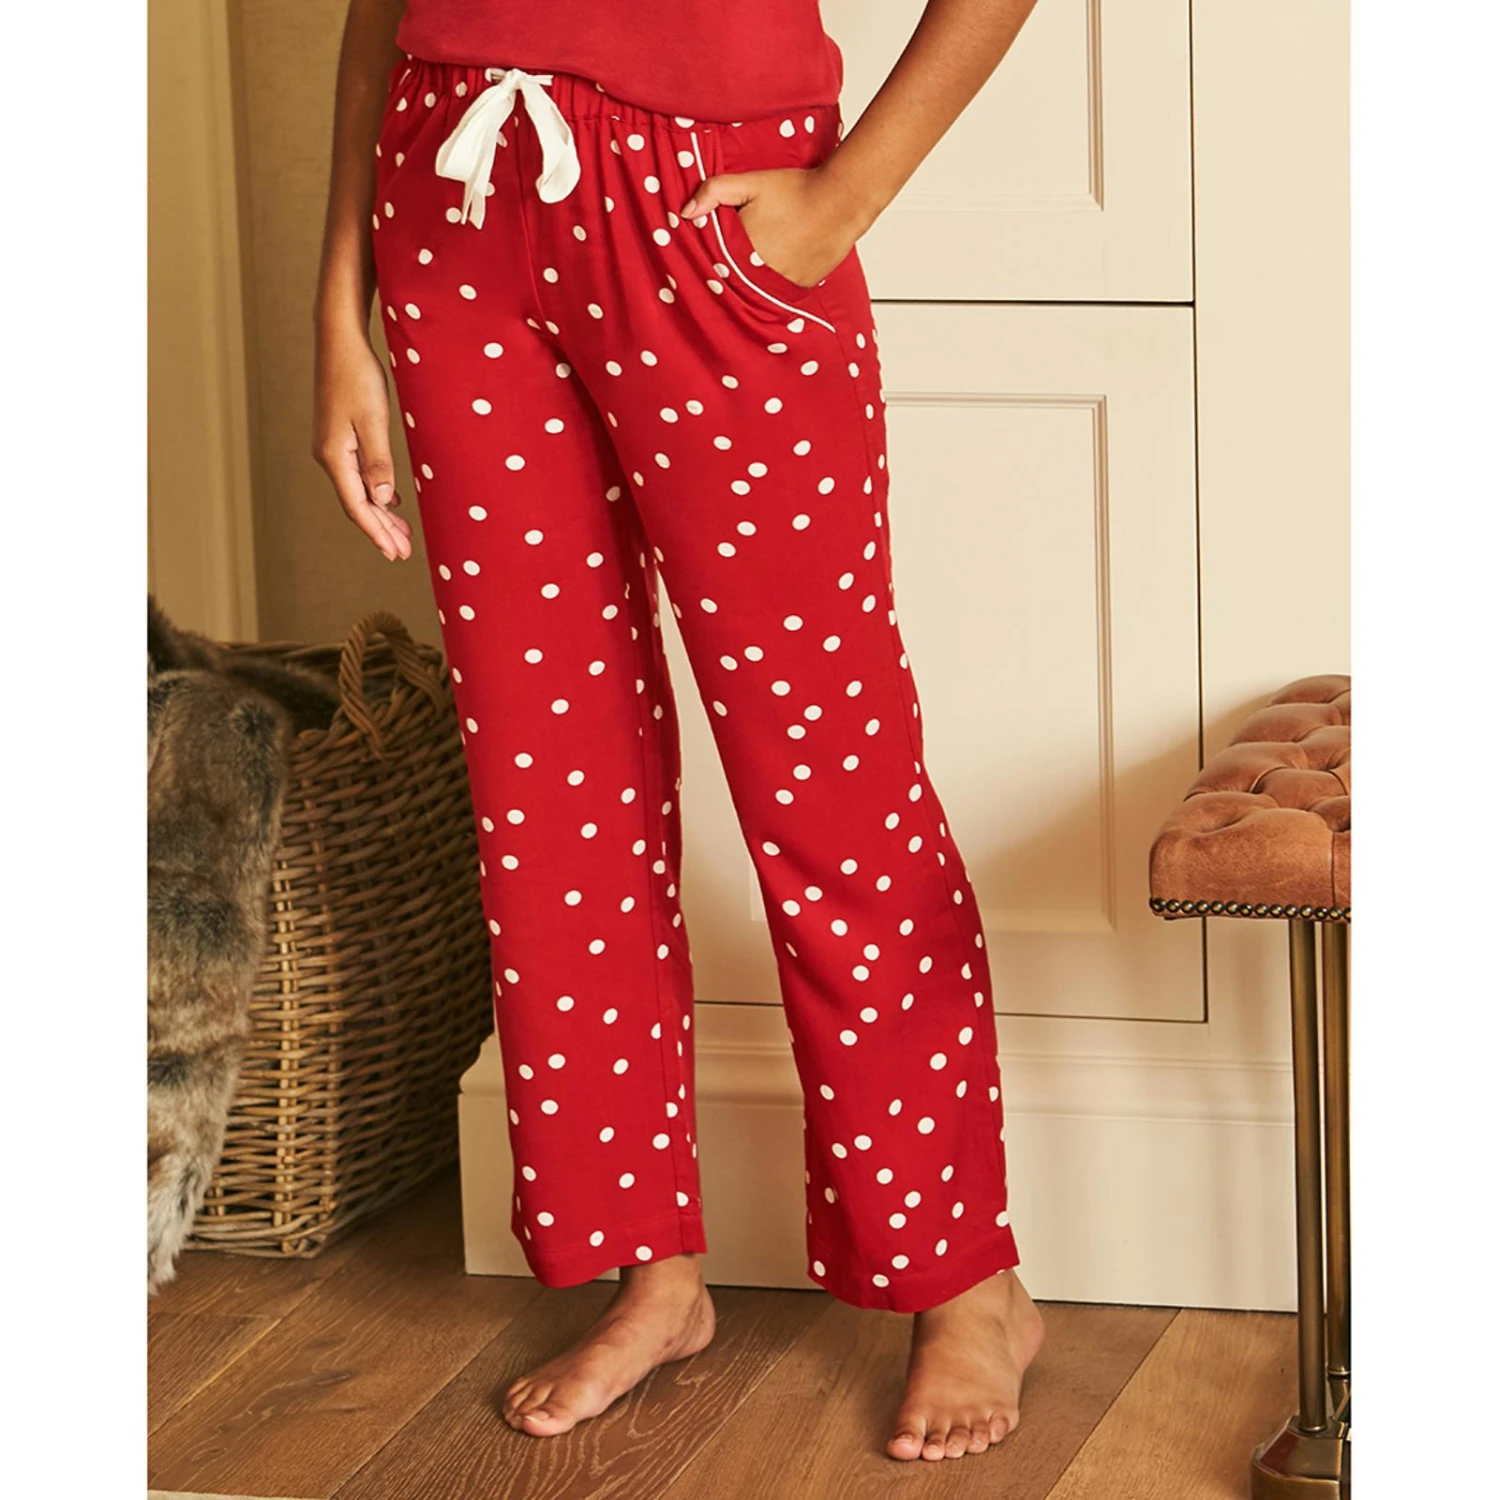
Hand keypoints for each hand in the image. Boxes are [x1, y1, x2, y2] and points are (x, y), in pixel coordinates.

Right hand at [312, 322, 413, 561]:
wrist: (339, 340)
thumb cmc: (358, 376)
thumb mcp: (374, 420)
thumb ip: (379, 462)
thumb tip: (381, 501)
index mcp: (334, 456)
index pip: (357, 507)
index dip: (376, 533)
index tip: (395, 554)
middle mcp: (328, 456)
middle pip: (356, 504)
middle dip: (380, 530)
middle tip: (403, 552)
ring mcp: (332, 446)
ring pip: (358, 490)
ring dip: (379, 513)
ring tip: (400, 534)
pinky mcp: (339, 436)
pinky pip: (358, 474)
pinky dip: (375, 492)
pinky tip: (390, 501)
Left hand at [682, 166, 856, 290]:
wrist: (839, 201)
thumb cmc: (795, 190)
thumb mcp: (750, 183)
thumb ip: (714, 192)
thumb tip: (685, 213)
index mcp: (742, 251)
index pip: (712, 266)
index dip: (706, 262)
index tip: (701, 259)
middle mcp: (759, 274)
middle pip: (733, 281)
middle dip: (728, 272)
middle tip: (730, 260)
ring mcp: (780, 285)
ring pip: (754, 289)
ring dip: (749, 280)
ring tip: (754, 263)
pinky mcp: (798, 289)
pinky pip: (777, 291)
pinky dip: (771, 283)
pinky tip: (775, 266)